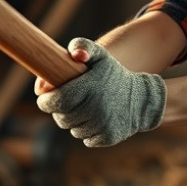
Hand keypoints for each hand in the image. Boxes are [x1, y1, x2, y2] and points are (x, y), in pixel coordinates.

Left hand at [35, 38, 165, 146]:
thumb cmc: (114, 74)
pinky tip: (95, 120)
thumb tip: (74, 54)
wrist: (142, 98)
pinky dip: (87, 132)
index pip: (57, 100)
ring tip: (83, 109)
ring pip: (73, 130)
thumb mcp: (100, 55)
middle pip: (62, 117)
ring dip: (73, 122)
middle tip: (66, 103)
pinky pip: (86, 139)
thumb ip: (82, 46)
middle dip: (59, 111)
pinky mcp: (108, 137)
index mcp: (91, 87)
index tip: (44, 98)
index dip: (45, 101)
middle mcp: (97, 107)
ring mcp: (103, 124)